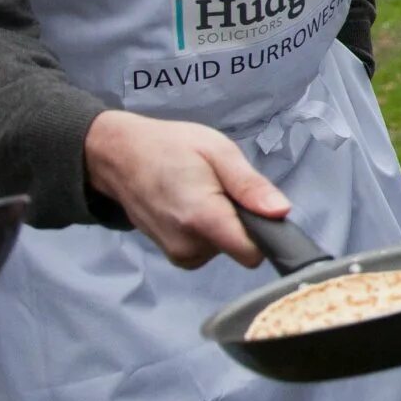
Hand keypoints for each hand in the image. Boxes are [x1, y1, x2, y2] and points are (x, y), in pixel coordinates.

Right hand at [83, 109, 287, 268]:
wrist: (119, 156)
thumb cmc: (171, 146)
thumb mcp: (219, 151)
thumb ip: (250, 185)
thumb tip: (281, 212)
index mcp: (203, 218)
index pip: (252, 252)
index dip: (266, 233)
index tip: (261, 209)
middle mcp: (188, 245)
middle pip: (241, 247)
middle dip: (241, 220)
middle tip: (222, 189)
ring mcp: (177, 253)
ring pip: (225, 248)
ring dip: (222, 224)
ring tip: (204, 193)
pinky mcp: (173, 255)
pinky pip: (207, 249)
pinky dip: (207, 231)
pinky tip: (193, 206)